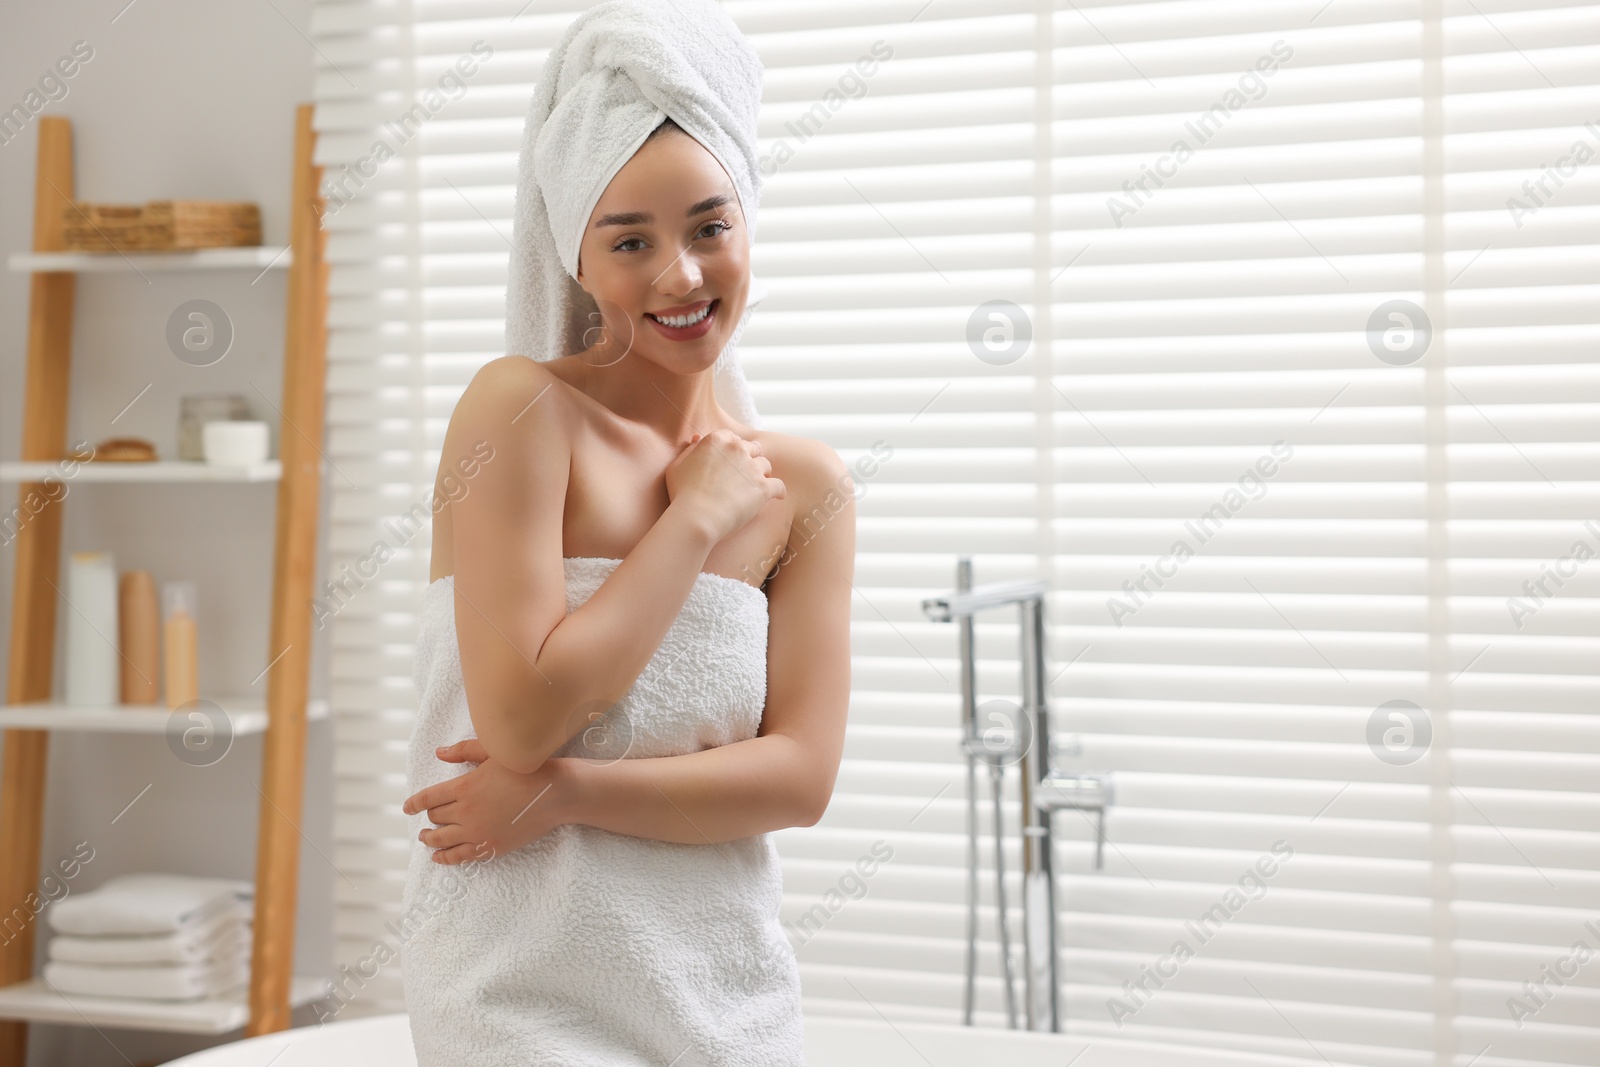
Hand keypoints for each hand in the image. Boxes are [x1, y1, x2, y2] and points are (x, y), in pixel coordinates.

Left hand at [402, 739, 572, 863]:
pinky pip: (460, 856)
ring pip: (441, 839)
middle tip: (428, 818)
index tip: (407, 807)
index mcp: (464, 786)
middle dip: (429, 817)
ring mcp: (477, 831)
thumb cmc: (527, 768)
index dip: (414, 803)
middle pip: (436, 817)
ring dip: (430, 839)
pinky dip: (445, 858)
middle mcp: (466, 811)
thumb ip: (464, 752)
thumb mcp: (494, 753)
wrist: (554, 794)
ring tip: (426, 838)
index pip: (428, 798)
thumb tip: (439, 752)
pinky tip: (438, 857)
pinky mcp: (490, 847)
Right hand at [663, 428, 785, 542]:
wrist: (697, 516)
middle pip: (753, 448)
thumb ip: (689, 450)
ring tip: (756, 486)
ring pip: (766, 466)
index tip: (731, 459)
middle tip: (745, 472)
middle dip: (750, 458)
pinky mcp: (763, 487)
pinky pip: (779, 486)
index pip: (732, 437)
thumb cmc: (682, 493)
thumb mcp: (677, 466)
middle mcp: (737, 449)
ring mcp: (752, 467)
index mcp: (717, 440)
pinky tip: (777, 496)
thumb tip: (696, 439)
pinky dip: (779, 491)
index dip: (732, 448)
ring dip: (762, 474)